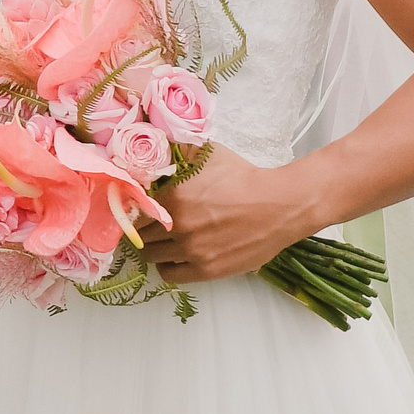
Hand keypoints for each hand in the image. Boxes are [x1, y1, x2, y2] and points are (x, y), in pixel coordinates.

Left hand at [140, 146, 324, 283]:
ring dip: (154, 247)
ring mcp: (193, 251)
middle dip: (144, 228)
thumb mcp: (206, 153)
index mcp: (172, 198)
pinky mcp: (208, 270)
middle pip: (140, 235)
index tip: (140, 208)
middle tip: (152, 224)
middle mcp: (179, 227)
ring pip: (152, 255)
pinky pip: (170, 274)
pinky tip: (174, 256)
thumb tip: (151, 139)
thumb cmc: (243, 177)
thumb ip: (175, 148)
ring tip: (164, 240)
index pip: (133, 211)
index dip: (135, 209)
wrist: (280, 204)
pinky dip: (167, 266)